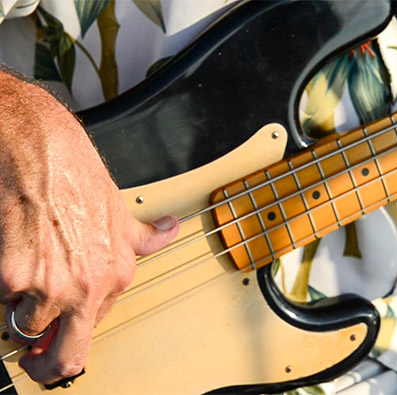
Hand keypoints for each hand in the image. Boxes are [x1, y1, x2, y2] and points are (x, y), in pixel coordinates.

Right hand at [0, 71, 179, 383]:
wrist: (44, 149)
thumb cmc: (78, 177)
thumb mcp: (122, 212)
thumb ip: (145, 236)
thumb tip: (169, 230)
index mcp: (116, 276)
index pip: (91, 334)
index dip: (68, 338)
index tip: (55, 338)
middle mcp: (88, 287)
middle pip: (64, 358)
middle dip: (45, 364)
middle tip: (33, 358)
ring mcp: (51, 285)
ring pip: (24, 327)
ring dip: (19, 309)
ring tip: (25, 275)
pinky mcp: (13, 276)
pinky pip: (2, 302)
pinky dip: (3, 287)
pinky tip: (13, 256)